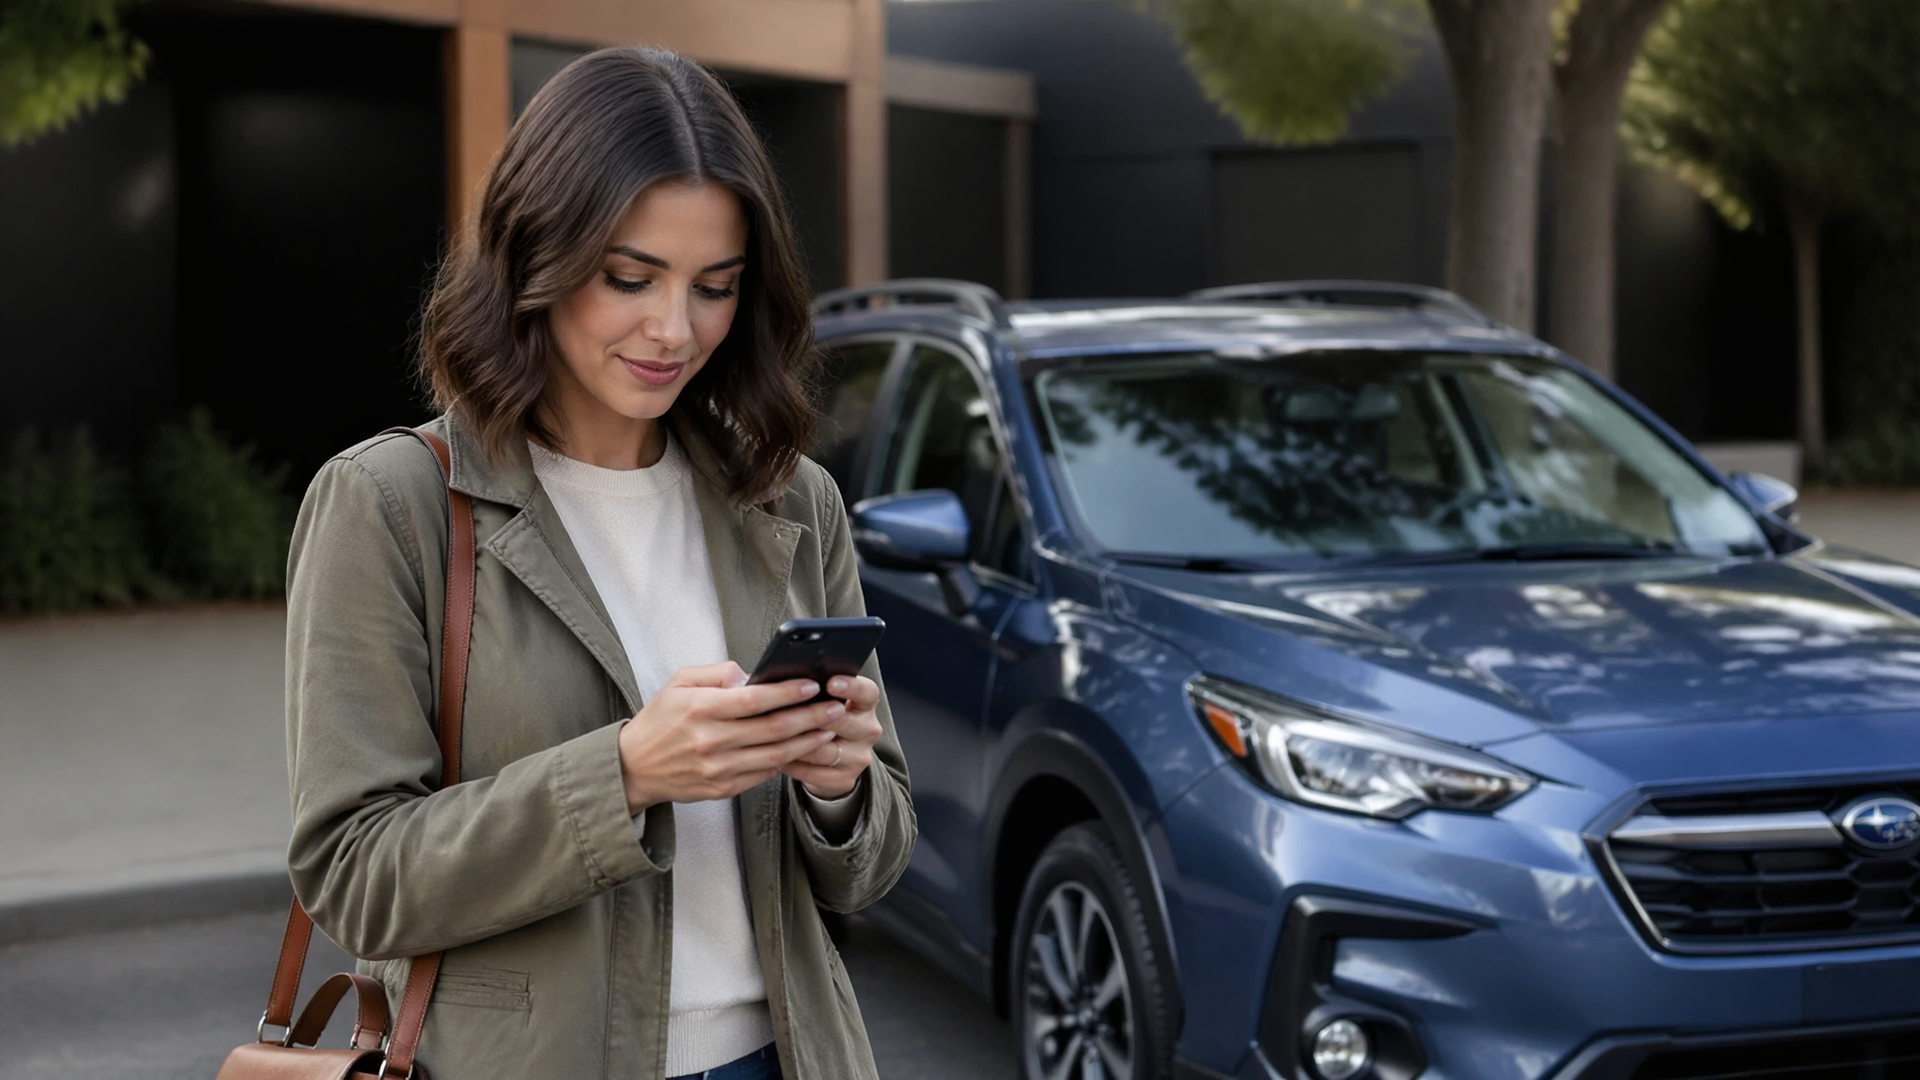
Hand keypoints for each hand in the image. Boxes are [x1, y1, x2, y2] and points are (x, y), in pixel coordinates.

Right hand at [617, 661, 842, 812]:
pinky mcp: (722, 789)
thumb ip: (716, 673)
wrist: (634, 768)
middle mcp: (710, 741)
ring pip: (775, 755)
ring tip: (828, 728)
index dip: (786, 693)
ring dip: (807, 742)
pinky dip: (787, 760)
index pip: (753, 700)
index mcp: (699, 710)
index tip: (811, 684)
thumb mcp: (678, 683)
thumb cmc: (660, 720)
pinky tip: (803, 748)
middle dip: (810, 717)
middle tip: (835, 707)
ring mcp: (717, 769)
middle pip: (772, 729)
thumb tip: (751, 675)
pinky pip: (763, 774)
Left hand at [779, 674, 881, 800]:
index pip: (867, 692)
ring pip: (823, 750)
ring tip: (774, 735)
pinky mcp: (845, 779)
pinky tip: (777, 756)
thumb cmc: (823, 721)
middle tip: (792, 710)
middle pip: (844, 722)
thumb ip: (814, 692)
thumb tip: (782, 680)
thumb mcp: (827, 702)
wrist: (834, 762)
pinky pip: (813, 772)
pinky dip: (793, 764)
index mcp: (865, 705)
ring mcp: (858, 758)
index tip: (830, 682)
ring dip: (796, 743)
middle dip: (816, 716)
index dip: (851, 686)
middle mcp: (867, 731)